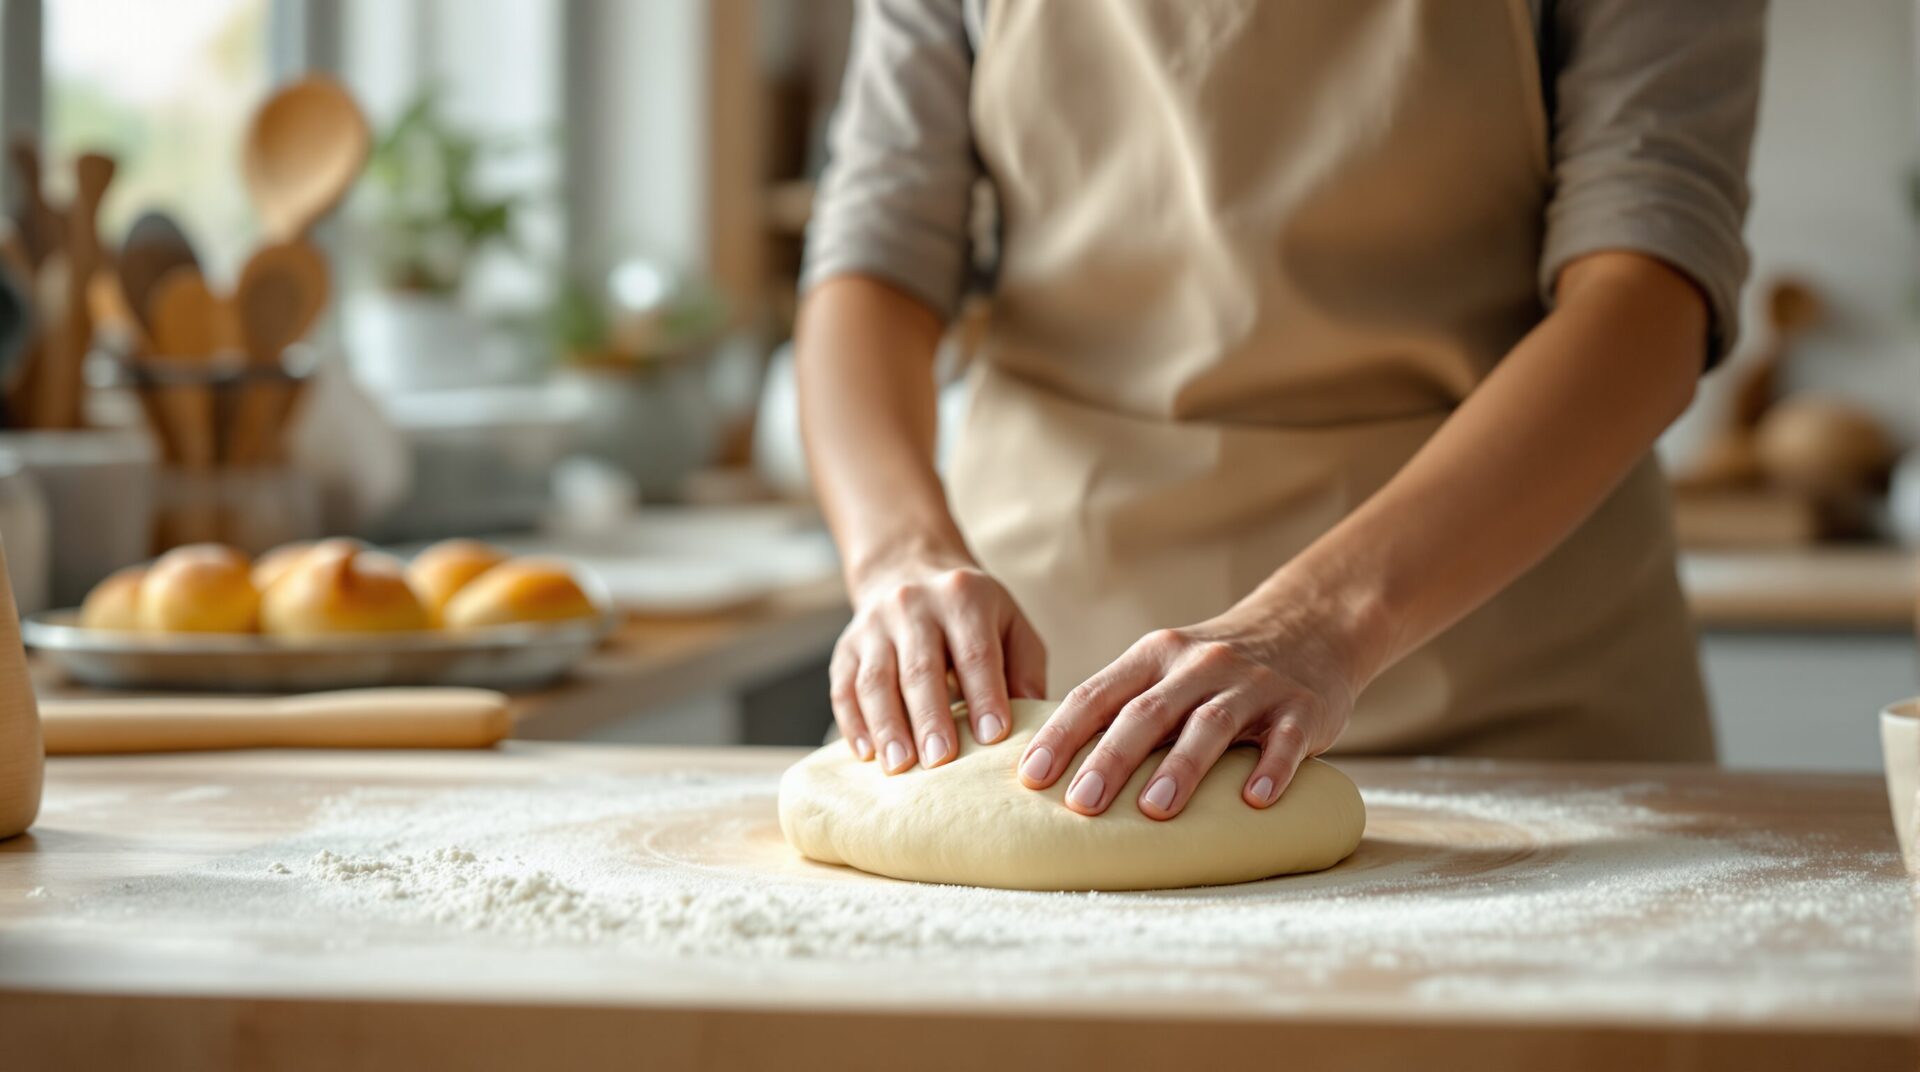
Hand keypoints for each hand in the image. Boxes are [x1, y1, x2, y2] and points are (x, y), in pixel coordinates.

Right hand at [830, 556, 1047, 773]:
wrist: (908, 571)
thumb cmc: (972, 615)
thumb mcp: (1010, 623)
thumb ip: (1025, 668)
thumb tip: (1032, 721)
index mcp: (962, 596)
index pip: (974, 652)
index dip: (984, 694)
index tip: (992, 737)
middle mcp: (912, 605)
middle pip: (920, 668)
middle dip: (930, 718)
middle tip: (941, 760)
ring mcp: (873, 625)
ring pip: (875, 680)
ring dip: (887, 726)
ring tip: (900, 767)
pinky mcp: (845, 647)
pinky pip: (843, 688)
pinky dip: (853, 723)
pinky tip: (867, 754)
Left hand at [1016, 603, 1362, 819]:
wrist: (1311, 627)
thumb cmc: (1217, 668)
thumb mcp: (1167, 669)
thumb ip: (1123, 707)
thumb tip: (1056, 769)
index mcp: (1155, 656)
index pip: (1098, 695)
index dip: (1062, 735)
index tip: (1031, 776)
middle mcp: (1199, 665)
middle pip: (1148, 712)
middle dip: (1110, 758)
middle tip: (1080, 804)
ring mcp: (1253, 684)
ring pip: (1211, 724)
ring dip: (1181, 767)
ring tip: (1153, 810)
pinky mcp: (1301, 708)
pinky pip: (1285, 739)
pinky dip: (1271, 768)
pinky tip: (1256, 800)